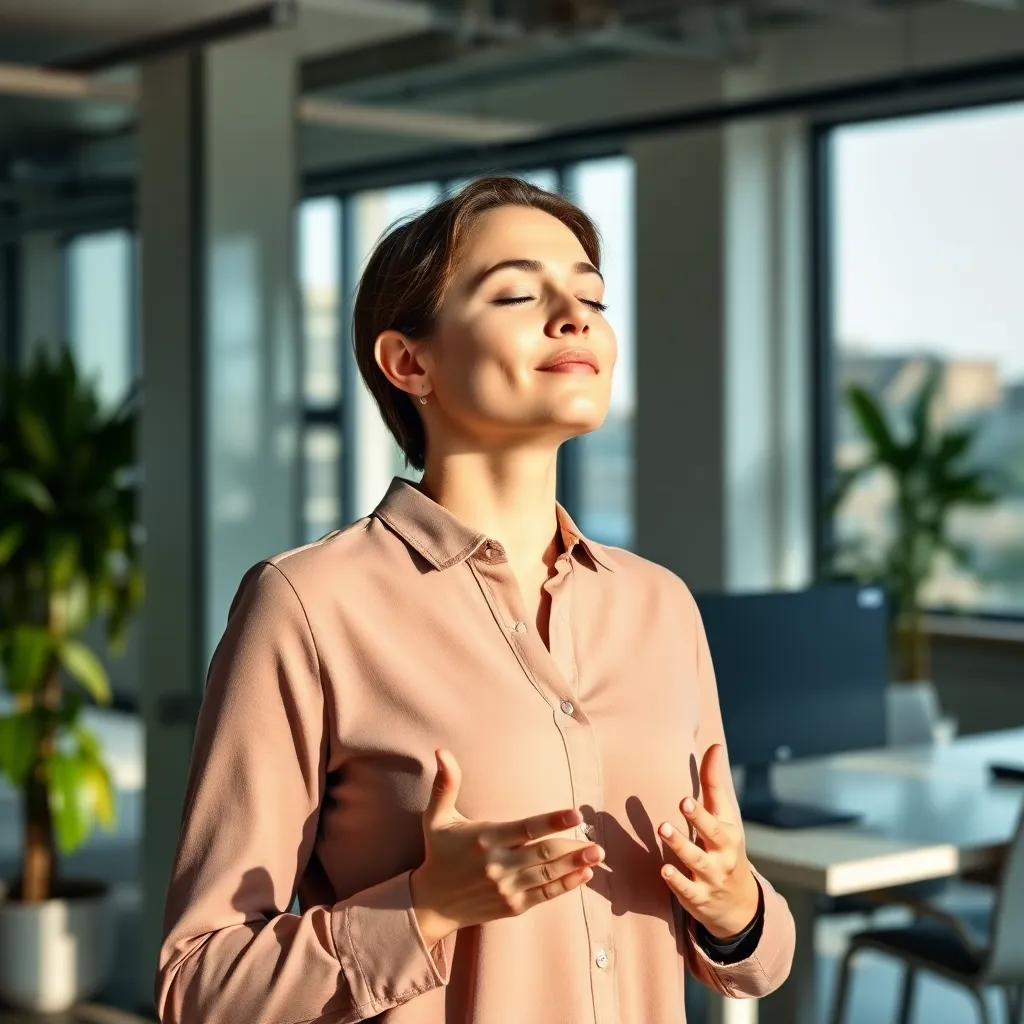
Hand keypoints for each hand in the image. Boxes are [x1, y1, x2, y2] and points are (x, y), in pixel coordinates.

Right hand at [409, 749, 604, 945]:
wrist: (432, 904)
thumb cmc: (439, 853)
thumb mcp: (436, 817)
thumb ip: (445, 784)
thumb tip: (441, 751)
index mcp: (486, 838)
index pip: (525, 828)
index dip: (552, 821)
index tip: (575, 814)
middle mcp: (498, 864)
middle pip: (543, 853)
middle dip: (572, 847)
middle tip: (596, 840)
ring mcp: (507, 888)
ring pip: (547, 874)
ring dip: (575, 865)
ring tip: (597, 854)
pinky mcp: (513, 906)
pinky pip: (544, 896)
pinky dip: (566, 886)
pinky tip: (584, 875)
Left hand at [657, 743, 759, 939]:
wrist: (740, 903)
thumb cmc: (725, 847)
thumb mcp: (724, 818)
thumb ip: (714, 783)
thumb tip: (714, 745)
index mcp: (728, 833)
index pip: (716, 817)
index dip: (701, 808)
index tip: (685, 797)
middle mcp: (722, 854)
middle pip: (711, 835)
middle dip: (698, 820)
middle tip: (682, 802)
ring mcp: (711, 877)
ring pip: (695, 861)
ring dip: (679, 845)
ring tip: (663, 828)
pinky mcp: (697, 897)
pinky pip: (687, 889)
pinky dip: (676, 881)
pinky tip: (664, 870)